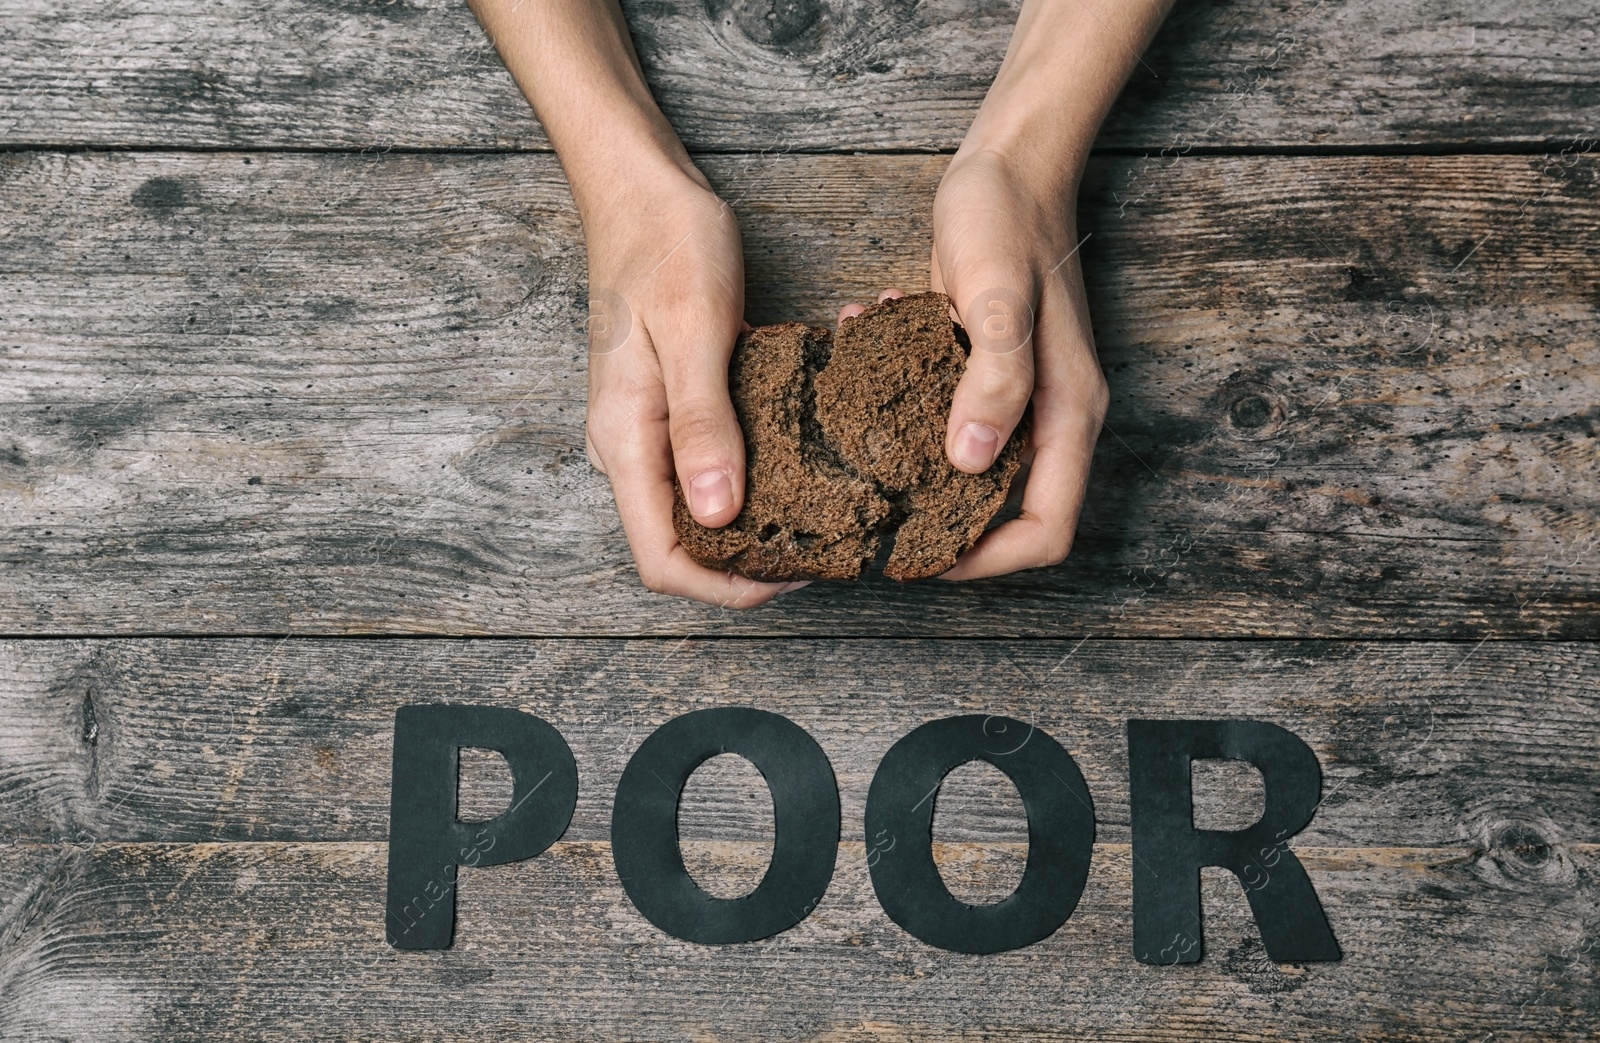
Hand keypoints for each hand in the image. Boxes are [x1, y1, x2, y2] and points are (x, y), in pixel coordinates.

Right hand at [582, 170, 800, 606]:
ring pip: (695, 514)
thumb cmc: (667, 245)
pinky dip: (751, 483)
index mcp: (624, 438)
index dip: (727, 586)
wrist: (641, 191)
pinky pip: (706, 471)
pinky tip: (802, 468)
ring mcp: (647, 431)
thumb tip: (716, 516)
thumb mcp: (695, 328)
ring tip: (823, 515)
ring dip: (753, 527)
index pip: (661, 560)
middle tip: (826, 547)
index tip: (797, 571)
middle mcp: (628, 447)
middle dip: (747, 566)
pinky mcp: (670, 410)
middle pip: (678, 548)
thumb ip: (703, 422)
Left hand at [839, 150, 1107, 579]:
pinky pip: (947, 420)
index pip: (1046, 528)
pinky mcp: (984, 373)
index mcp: (1067, 411)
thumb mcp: (995, 294)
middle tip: (874, 523)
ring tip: (856, 454)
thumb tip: (971, 459)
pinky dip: (902, 412)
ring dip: (913, 469)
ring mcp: (1018, 396)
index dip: (990, 560)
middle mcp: (1049, 415)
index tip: (924, 557)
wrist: (1009, 165)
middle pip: (1008, 513)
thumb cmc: (1007, 220)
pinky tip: (861, 371)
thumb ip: (993, 376)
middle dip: (944, 529)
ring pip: (973, 472)